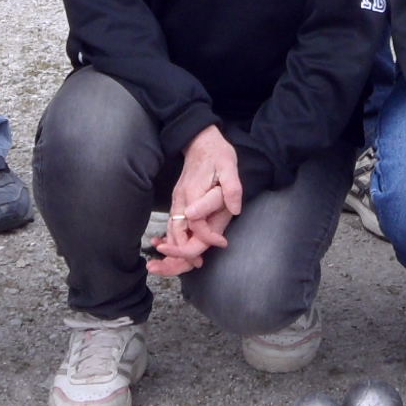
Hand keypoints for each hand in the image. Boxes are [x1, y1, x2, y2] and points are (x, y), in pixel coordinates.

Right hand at [149, 125, 244, 276]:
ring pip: (171, 232)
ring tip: (186, 264)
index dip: (209, 238)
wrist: (199, 140)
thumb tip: (234, 210)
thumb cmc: (217, 153)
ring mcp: (177, 201)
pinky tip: (173, 249)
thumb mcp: (229, 165)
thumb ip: (232, 188)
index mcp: (193, 194)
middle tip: (197, 265)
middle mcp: (181, 200)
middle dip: (182, 254)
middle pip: (177, 234)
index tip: (223, 242)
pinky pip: (171, 226)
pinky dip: (171, 240)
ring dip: (175, 250)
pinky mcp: (177, 200)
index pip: (197, 225)